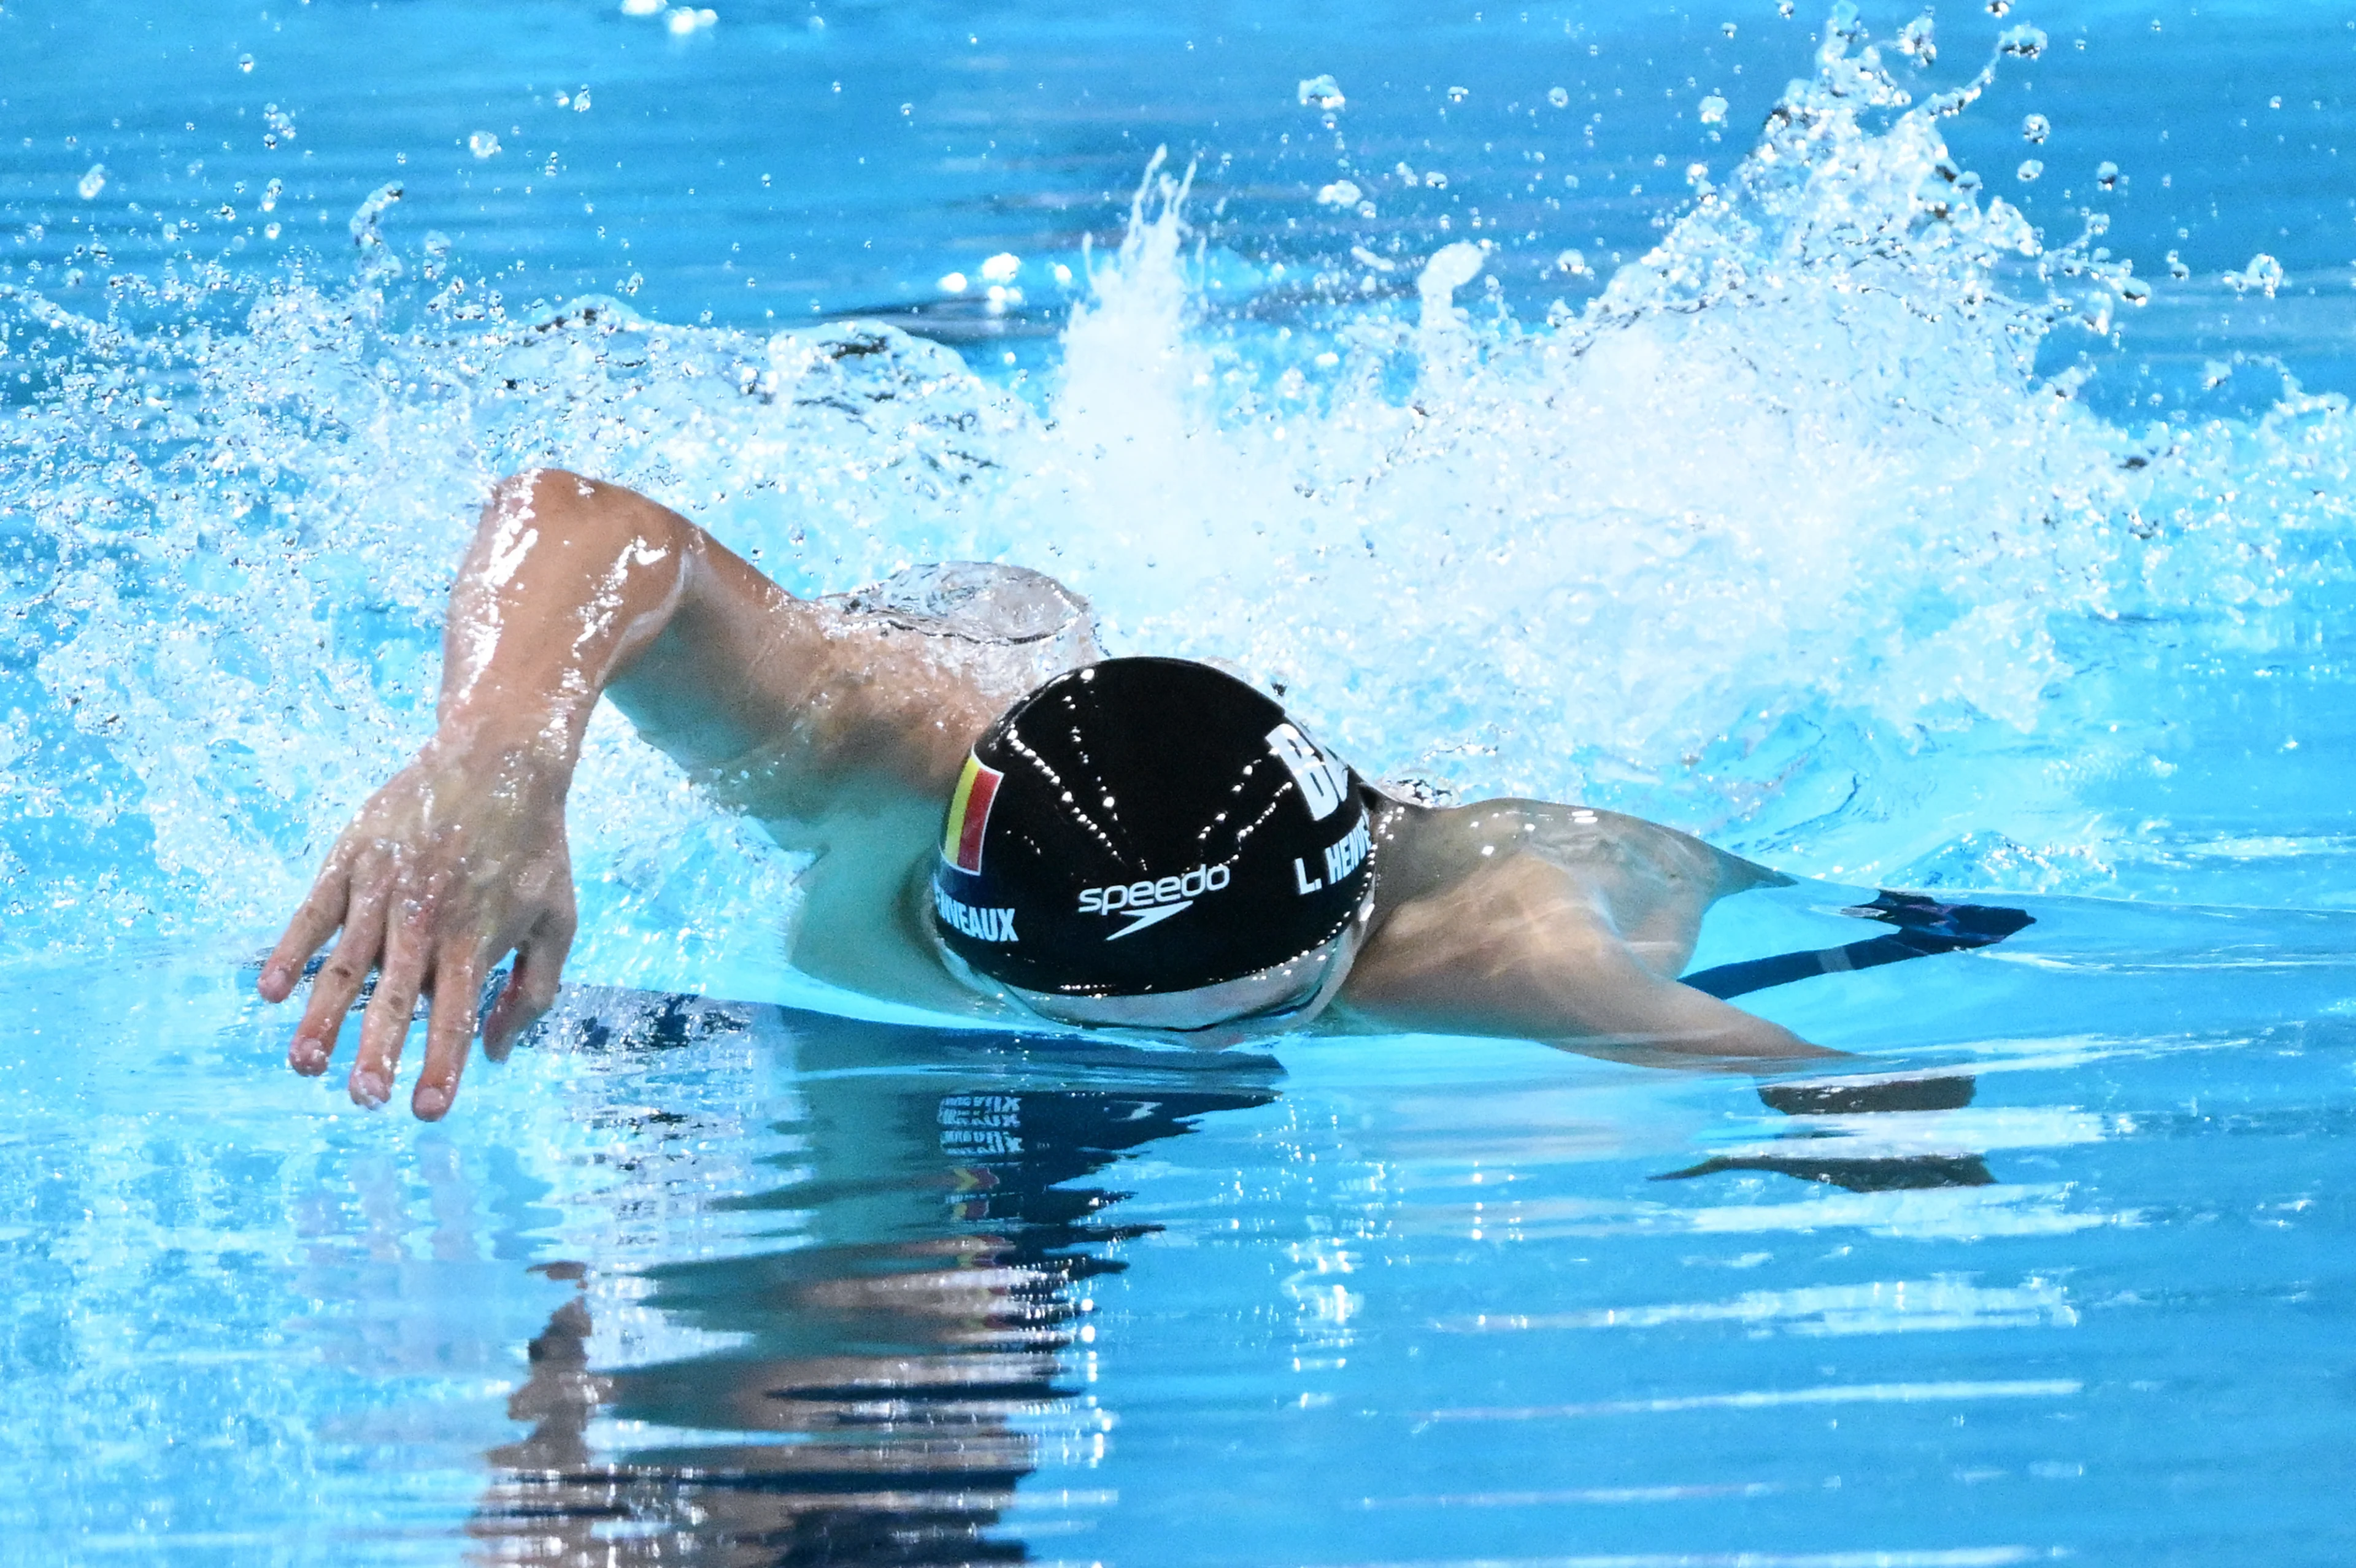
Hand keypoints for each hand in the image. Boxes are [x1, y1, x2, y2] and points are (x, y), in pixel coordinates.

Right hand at [257, 731, 577, 1118]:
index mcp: (477, 938)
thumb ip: (534, 990)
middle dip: (378, 1053)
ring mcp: (383, 889)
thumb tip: (498, 1056)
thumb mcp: (557, 919)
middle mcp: (426, 919)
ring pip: (345, 964)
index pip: (456, 1016)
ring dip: (323, 1017)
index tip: (426, 1111)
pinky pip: (312, 913)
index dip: (441, 1066)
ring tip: (304, 1064)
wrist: (499, 759)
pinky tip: (270, 992)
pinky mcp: (350, 859)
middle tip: (363, 1100)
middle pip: (397, 998)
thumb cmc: (533, 849)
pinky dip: (290, 952)